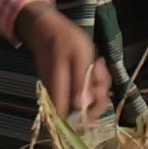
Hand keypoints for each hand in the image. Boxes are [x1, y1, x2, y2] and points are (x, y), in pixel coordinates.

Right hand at [12, 1, 112, 121]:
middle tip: (100, 73)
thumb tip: (83, 106)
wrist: (46, 28)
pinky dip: (93, 78)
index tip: (101, 97)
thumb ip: (81, 82)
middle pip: (84, 109)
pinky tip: (94, 64)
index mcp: (60, 92)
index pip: (71, 120)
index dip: (89, 115)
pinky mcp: (67, 83)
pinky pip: (83, 88)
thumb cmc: (64, 40)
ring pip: (86, 97)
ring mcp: (62, 90)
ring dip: (98, 84)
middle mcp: (59, 96)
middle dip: (99, 94)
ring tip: (97, 64)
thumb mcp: (79, 57)